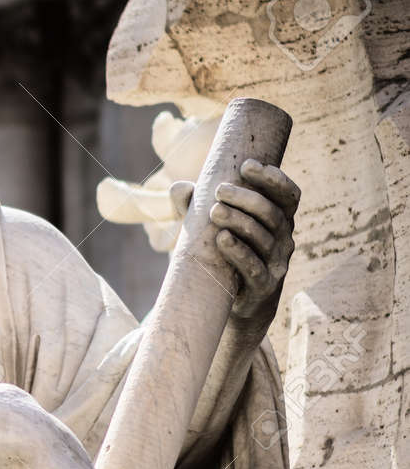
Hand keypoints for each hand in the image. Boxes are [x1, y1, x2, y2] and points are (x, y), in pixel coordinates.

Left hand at [170, 159, 299, 328]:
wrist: (230, 304)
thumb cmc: (222, 256)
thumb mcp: (207, 228)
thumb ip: (195, 207)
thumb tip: (180, 187)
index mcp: (278, 221)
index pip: (288, 195)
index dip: (273, 178)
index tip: (248, 165)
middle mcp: (284, 240)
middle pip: (273, 214)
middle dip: (248, 198)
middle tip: (220, 190)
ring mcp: (276, 264)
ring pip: (264, 239)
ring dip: (240, 222)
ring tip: (215, 211)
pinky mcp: (264, 286)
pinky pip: (254, 267)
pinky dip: (239, 252)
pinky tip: (222, 239)